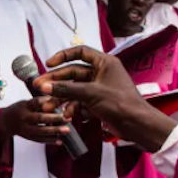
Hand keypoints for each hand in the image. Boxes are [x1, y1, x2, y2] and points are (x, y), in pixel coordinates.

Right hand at [0, 97, 72, 144]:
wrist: (6, 122)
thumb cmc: (21, 109)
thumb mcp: (27, 102)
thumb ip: (41, 102)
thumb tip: (59, 101)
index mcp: (25, 106)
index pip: (36, 102)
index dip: (47, 102)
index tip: (60, 102)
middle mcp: (24, 117)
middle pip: (39, 118)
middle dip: (54, 118)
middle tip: (67, 118)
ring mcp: (25, 128)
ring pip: (40, 131)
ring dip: (54, 131)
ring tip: (66, 130)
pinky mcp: (27, 137)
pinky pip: (39, 140)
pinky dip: (50, 141)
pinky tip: (60, 140)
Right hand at [39, 46, 177, 151]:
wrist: (137, 125)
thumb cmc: (121, 103)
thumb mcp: (90, 94)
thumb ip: (66, 89)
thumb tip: (46, 86)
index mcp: (104, 63)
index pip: (80, 52)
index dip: (63, 56)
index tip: (48, 64)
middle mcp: (102, 73)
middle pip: (73, 73)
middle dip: (56, 82)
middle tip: (40, 87)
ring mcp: (99, 88)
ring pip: (75, 90)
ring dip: (62, 98)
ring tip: (49, 107)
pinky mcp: (98, 102)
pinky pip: (81, 102)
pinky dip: (73, 108)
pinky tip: (67, 116)